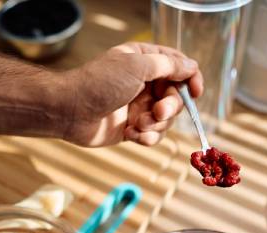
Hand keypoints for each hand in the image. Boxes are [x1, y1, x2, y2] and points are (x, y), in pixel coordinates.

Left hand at [61, 42, 203, 146]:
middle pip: (176, 97)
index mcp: (145, 61)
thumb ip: (167, 66)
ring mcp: (138, 106)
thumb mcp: (136, 67)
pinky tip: (129, 134)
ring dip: (155, 125)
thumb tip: (191, 67)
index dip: (191, 79)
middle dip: (170, 108)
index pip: (179, 67)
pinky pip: (153, 135)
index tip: (196, 93)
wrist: (70, 111)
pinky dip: (145, 137)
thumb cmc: (99, 83)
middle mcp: (144, 83)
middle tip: (157, 113)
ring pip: (165, 120)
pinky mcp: (133, 128)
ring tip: (137, 125)